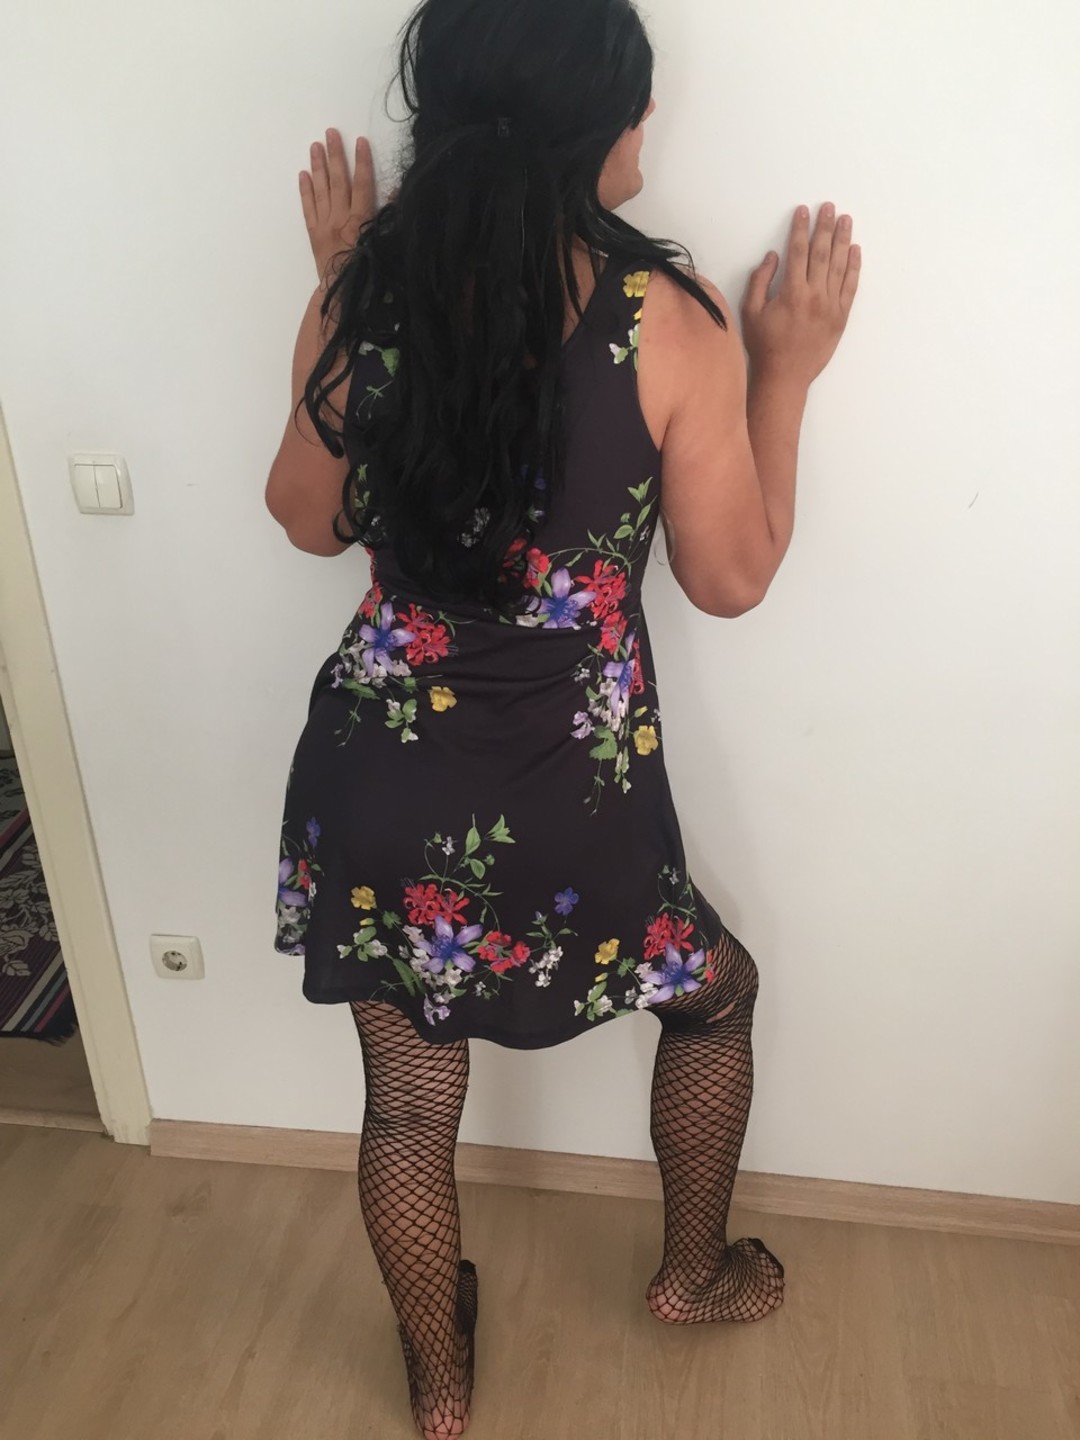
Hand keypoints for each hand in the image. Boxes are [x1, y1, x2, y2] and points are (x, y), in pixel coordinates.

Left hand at [299, 128, 376, 285]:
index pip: (362, 185)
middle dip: (335, 155)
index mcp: (360, 222)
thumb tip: (394, 192)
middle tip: (330, 132)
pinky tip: (303, 174)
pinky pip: (308, 208)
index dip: (362, 162)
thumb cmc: (369, 273)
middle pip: (338, 181)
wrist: (344, 296)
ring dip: (318, 166)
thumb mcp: (384, 246)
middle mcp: (340, 219)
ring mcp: (324, 225)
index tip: (361, 141)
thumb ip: (388, 219)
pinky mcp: (313, 234)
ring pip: (321, 190)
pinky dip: (305, 190)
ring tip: (315, 146)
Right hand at [740, 203, 860, 387]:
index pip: (798, 252)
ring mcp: (831, 306)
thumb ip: (760, 281)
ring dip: (843, 240)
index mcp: (791, 293)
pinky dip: (854, 267)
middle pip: (822, 253)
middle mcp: (815, 296)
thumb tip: (772, 257)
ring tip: (845, 220)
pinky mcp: (841, 317)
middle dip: (825, 227)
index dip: (800, 229)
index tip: (803, 212)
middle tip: (829, 207)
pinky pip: (850, 286)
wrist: (785, 377)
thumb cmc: (765, 346)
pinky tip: (855, 250)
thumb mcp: (751, 312)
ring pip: (839, 265)